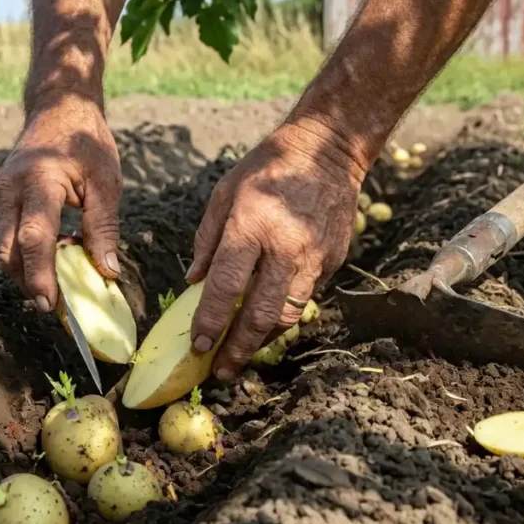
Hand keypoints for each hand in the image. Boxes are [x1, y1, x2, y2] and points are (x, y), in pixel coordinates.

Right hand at [0, 95, 121, 311]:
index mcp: (38, 180)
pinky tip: (55, 260)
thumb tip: (107, 273)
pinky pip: (9, 238)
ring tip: (61, 285)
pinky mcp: (1, 202)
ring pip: (5, 249)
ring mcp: (0, 196)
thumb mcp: (106, 183)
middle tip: (58, 307)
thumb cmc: (86, 142)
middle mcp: (10, 189)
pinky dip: (28, 256)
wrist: (58, 108)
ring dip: (29, 273)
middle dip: (30, 283)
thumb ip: (104, 228)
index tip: (52, 304)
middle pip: (10, 252)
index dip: (41, 275)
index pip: (34, 237)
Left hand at [186, 120, 368, 379]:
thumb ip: (207, 240)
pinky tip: (266, 324)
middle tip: (221, 372)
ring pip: (288, 315)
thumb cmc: (267, 169)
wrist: (328, 151)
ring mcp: (312, 257)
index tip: (198, 347)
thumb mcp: (225, 194)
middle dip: (238, 349)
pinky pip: (304, 299)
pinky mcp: (331, 262)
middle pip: (260, 314)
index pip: (226, 287)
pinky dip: (283, 316)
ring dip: (262, 341)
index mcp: (251, 226)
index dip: (210, 322)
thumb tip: (193, 283)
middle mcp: (284, 247)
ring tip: (242, 355)